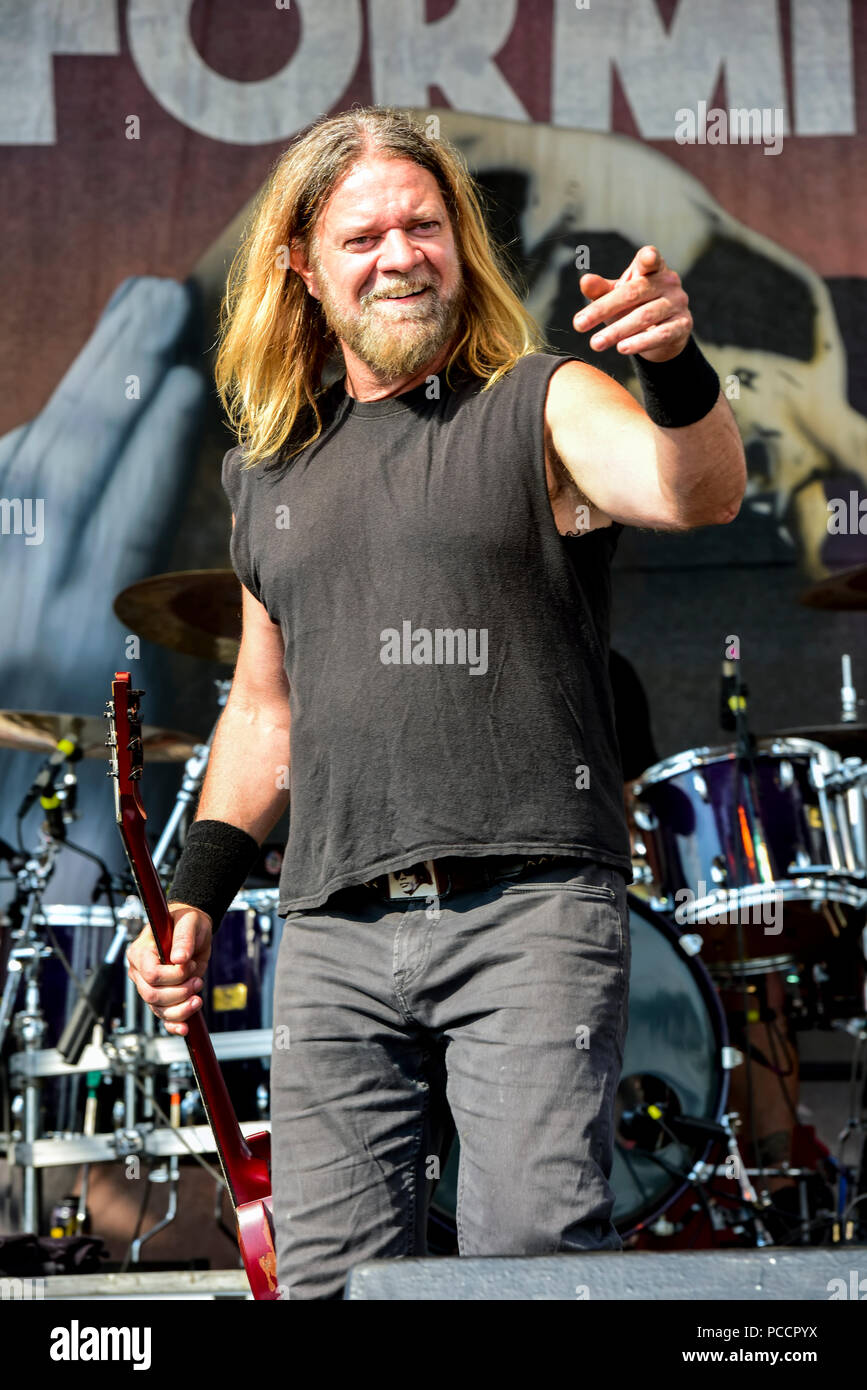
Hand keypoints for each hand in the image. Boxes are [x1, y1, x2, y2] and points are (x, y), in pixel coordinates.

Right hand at [126, 904, 213, 1036]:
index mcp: (140, 952)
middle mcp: (140, 971)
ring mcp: (149, 986)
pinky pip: (163, 1017)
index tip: (190, 966)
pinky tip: (185, 1027)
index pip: (151, 975)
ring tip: (198, 998)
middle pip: (153, 995)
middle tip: (198, 980)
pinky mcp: (161, 996)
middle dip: (179, 993)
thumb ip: (184, 938)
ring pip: (159, 1009)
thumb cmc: (186, 922)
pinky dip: (174, 1023)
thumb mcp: (188, 923)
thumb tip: (180, 959)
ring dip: (181, 1008)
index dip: (174, 976)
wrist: (193, 930)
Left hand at [573, 245, 691, 362]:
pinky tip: (622, 348)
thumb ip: (600, 290)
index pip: (650, 259)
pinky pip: (660, 335)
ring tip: (595, 343)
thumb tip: (584, 282)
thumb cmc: (635, 306)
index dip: (649, 258)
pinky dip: (640, 343)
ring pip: (645, 316)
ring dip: (617, 331)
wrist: (663, 333)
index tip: (647, 258)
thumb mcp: (616, 297)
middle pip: (634, 293)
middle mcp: (668, 282)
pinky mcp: (683, 325)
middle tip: (579, 324)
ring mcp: (678, 303)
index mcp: (652, 268)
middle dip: (604, 309)